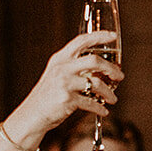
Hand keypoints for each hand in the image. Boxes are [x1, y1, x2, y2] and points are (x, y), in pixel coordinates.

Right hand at [9, 31, 123, 143]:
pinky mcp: (67, 99)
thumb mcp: (56, 74)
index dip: (98, 36)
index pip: (81, 41)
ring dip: (109, 92)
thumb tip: (100, 68)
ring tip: (113, 98)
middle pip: (94, 60)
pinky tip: (103, 110)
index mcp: (60, 58)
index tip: (112, 36)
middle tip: (119, 76)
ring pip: (96, 83)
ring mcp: (64, 83)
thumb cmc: (47, 95)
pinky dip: (100, 108)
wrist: (32, 114)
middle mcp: (62, 68)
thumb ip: (74, 67)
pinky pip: (91, 102)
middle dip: (111, 69)